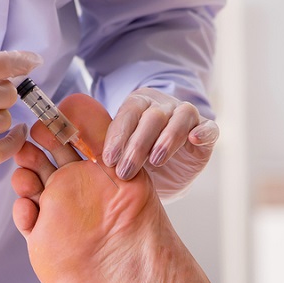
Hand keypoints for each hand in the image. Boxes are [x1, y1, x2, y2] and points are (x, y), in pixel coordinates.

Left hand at [102, 88, 218, 199]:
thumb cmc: (138, 163)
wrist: (165, 176)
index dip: (118, 136)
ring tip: (156, 160)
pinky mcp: (207, 131)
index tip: (108, 159)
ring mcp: (186, 117)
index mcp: (138, 106)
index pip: (127, 114)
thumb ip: (104, 151)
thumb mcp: (119, 158)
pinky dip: (203, 132)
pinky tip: (194, 140)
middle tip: (126, 170)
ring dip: (166, 139)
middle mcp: (163, 107)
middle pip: (152, 116)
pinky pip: (209, 127)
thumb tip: (74, 153)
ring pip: (179, 118)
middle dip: (137, 144)